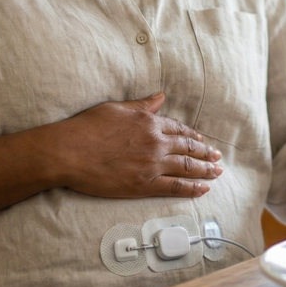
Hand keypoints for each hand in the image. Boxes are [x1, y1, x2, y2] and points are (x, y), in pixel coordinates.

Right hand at [49, 93, 222, 198]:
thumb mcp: (116, 108)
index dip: (192, 135)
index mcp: (148, 122)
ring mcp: (151, 165)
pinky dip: (192, 188)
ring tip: (217, 172)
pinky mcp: (144, 185)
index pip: (177, 129)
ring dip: (205, 170)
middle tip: (217, 157)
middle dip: (205, 153)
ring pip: (187, 167)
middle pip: (187, 148)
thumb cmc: (86, 128)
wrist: (69, 153)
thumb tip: (160, 97)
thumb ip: (141, 105)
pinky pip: (175, 187)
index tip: (201, 140)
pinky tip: (203, 189)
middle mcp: (155, 143)